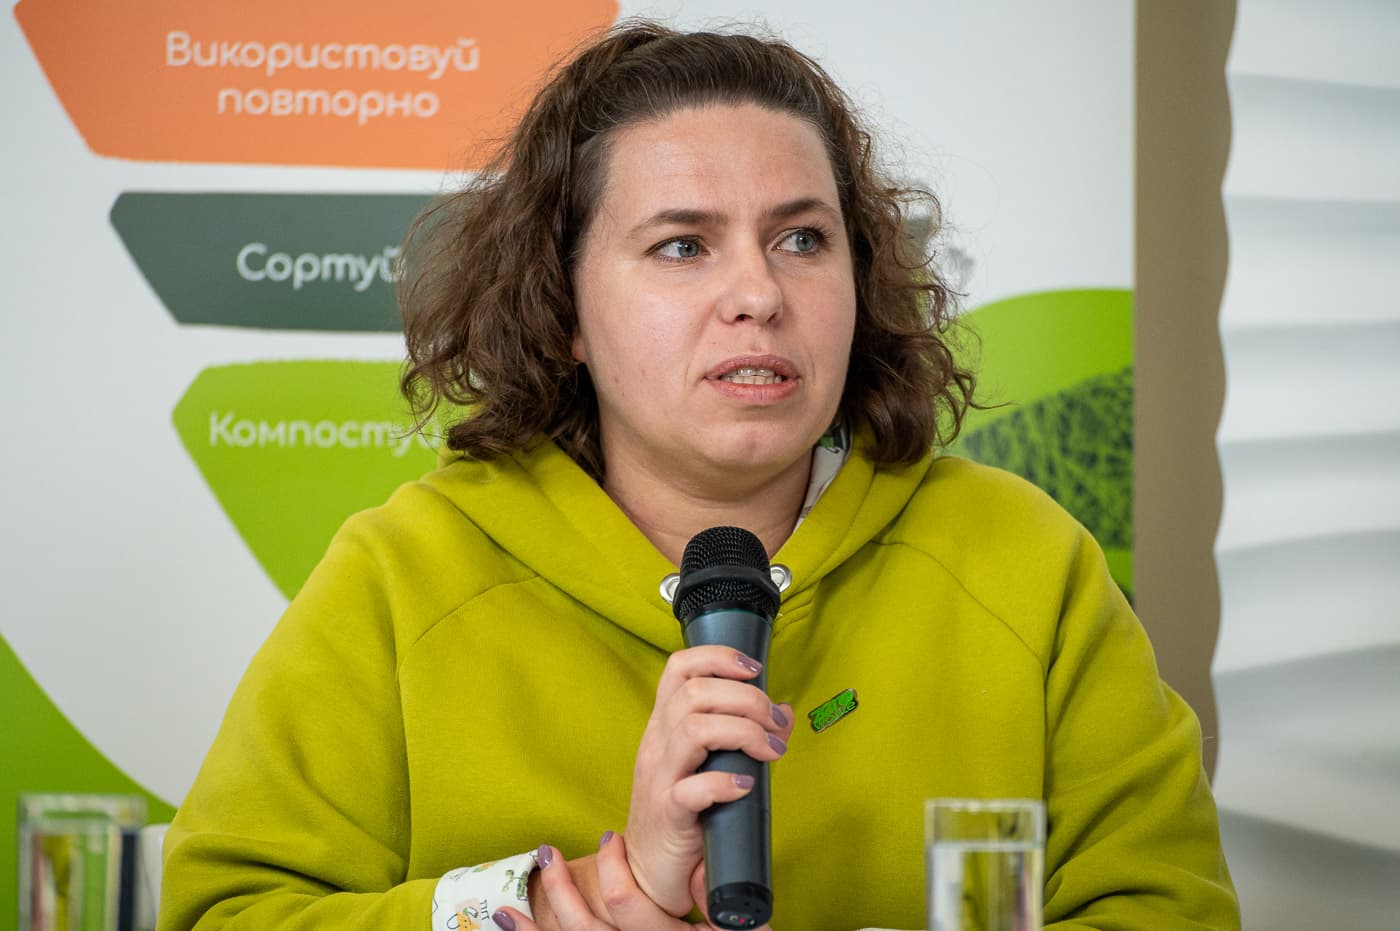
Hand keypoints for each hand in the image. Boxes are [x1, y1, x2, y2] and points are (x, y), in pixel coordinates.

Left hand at [494, 833, 774, 930]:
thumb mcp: (741, 926)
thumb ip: (717, 895)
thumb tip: (695, 866)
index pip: (625, 903)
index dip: (612, 868)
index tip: (610, 839)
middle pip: (585, 930)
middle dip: (559, 890)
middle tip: (548, 855)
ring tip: (503, 911)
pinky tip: (512, 928)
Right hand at [622, 646, 793, 915]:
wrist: (648, 872)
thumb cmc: (683, 813)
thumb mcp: (711, 765)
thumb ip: (746, 736)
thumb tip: (785, 712)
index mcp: (665, 725)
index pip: (679, 668)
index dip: (718, 657)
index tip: (754, 669)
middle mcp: (657, 743)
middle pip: (694, 693)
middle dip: (746, 698)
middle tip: (775, 722)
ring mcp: (659, 778)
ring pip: (694, 729)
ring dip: (744, 732)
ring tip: (770, 751)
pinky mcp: (667, 815)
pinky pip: (693, 789)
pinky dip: (725, 782)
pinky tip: (747, 786)